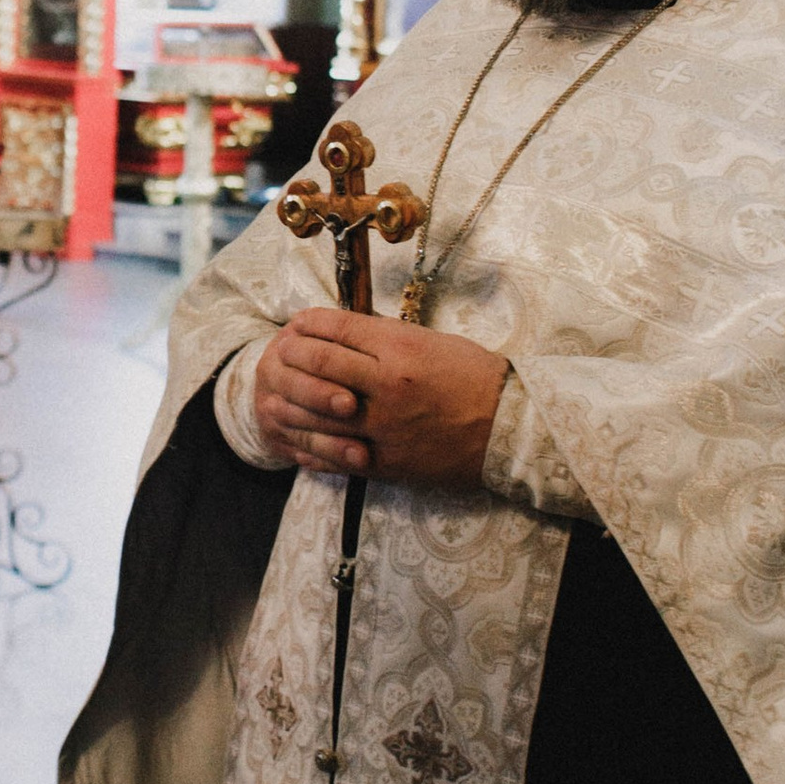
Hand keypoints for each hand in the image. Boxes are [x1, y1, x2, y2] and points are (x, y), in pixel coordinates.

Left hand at [252, 309, 506, 487]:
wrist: (509, 429)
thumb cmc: (476, 378)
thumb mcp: (432, 342)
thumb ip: (387, 338)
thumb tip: (346, 331)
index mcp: (401, 349)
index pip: (337, 327)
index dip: (309, 322)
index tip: (298, 322)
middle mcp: (387, 385)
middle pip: (319, 364)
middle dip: (292, 354)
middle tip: (279, 352)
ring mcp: (383, 427)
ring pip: (317, 412)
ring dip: (290, 401)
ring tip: (275, 394)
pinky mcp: (386, 461)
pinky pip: (335, 454)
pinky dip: (311, 446)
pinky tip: (296, 439)